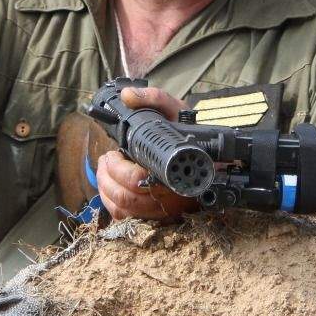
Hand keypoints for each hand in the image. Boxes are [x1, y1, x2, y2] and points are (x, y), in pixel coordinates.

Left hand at [96, 85, 199, 220]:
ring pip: (125, 211)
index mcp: (174, 172)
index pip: (137, 180)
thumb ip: (154, 98)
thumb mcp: (176, 110)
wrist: (210, 156)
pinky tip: (110, 188)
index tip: (113, 154)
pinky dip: (112, 204)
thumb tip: (128, 97)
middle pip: (127, 197)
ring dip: (106, 190)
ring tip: (106, 170)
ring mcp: (165, 210)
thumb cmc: (188, 133)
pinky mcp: (159, 217)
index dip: (118, 169)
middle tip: (107, 158)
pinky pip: (127, 219)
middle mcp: (171, 197)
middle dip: (108, 176)